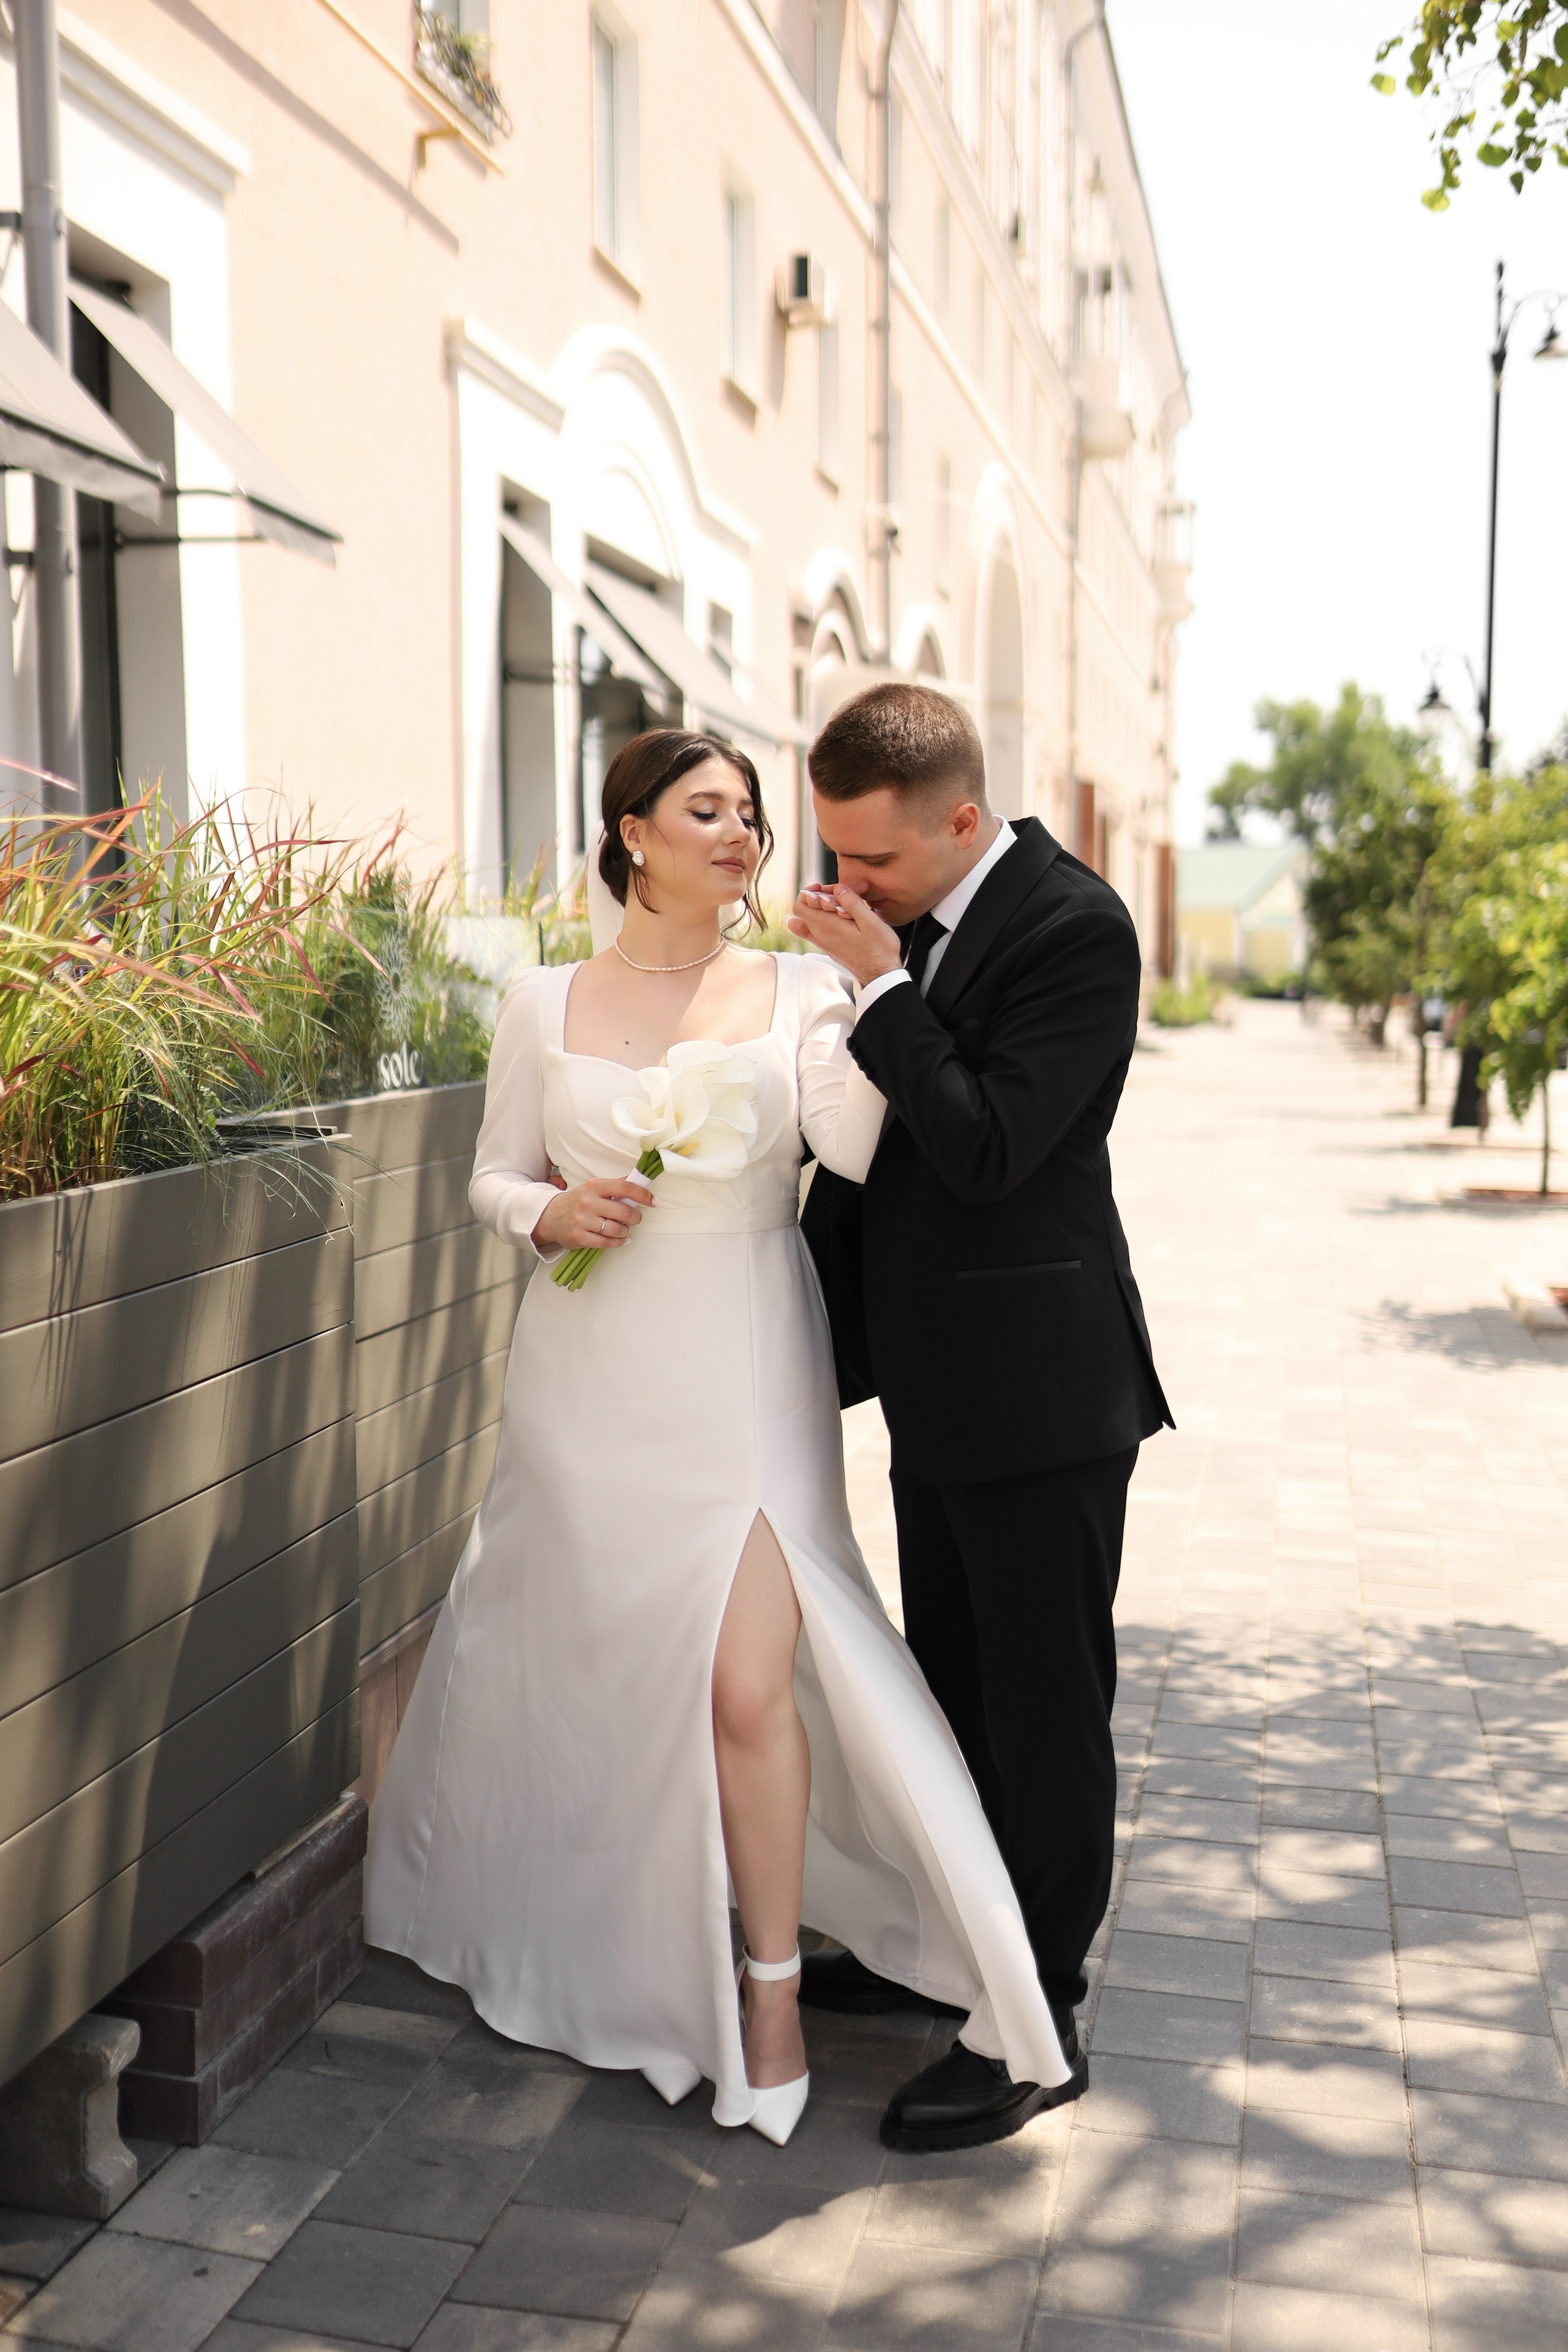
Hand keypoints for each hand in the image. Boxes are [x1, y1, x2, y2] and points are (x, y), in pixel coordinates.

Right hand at [532, 1173, 653, 1252]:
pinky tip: (618, 1238)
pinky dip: (618, 1242)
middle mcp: (588, 1202)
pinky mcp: (580, 1237)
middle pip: (625, 1212)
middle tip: (634, 1218)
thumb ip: (616, 1185)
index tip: (654, 1202)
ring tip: (622, 1229)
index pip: (626, 1188)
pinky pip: (608, 1243)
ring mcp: (583, 1221)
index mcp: (594, 1186)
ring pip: (618, 1230)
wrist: (551, 1216)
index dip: (644, 1195)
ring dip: (625, 1231)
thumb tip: (641, 1180)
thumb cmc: (577, 1201)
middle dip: (635, 1218)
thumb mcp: (594, 1188)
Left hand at [788, 883, 903, 987]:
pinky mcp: (829, 947)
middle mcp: (821, 935)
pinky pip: (813, 932)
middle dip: (816, 898)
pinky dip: (819, 920)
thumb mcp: (871, 922)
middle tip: (836, 895)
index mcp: (829, 926)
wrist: (880, 975)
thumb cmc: (879, 949)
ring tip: (839, 905)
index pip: (801, 905)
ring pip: (809, 920)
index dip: (808, 892)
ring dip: (819, 909)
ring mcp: (824, 943)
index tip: (823, 888)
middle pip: (804, 911)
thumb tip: (838, 888)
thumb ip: (853, 903)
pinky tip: (829, 915)